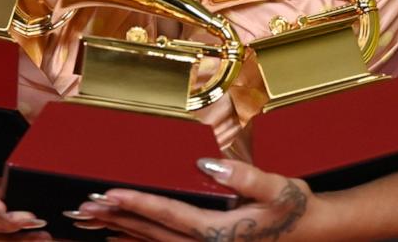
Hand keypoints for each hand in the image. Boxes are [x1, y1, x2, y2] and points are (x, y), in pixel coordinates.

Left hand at [68, 158, 339, 241]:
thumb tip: (207, 164)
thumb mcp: (279, 189)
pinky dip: (138, 237)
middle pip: (151, 231)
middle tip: (83, 207)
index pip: (168, 215)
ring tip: (90, 220)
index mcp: (219, 232)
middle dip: (116, 218)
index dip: (136, 203)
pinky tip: (119, 233)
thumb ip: (244, 176)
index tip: (108, 193)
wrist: (314, 231)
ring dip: (120, 229)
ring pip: (153, 241)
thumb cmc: (296, 208)